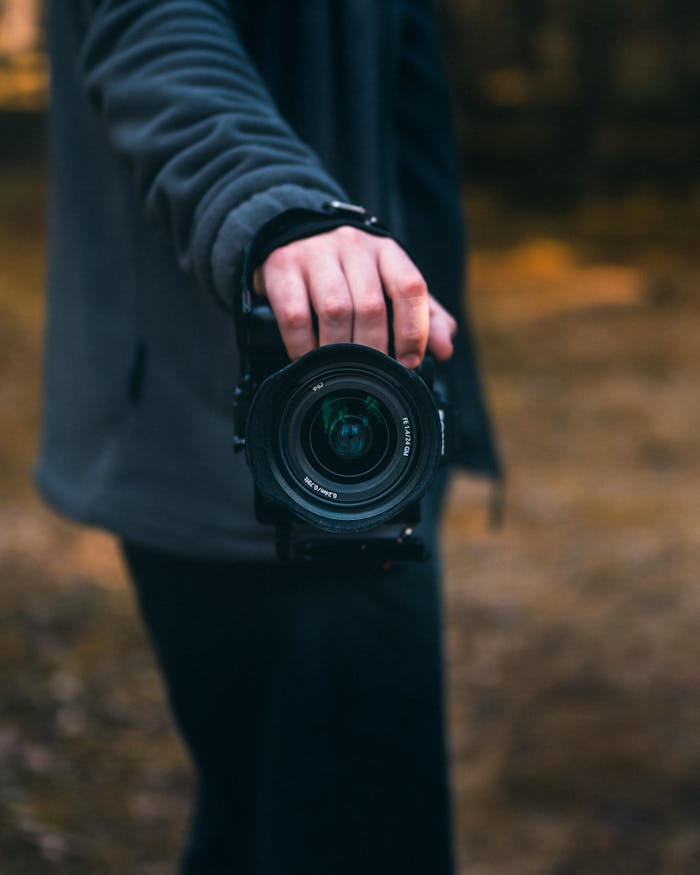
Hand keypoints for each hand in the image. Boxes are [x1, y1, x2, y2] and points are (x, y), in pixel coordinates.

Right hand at [253, 226, 456, 367]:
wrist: (293, 234)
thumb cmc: (349, 271)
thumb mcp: (389, 285)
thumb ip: (423, 316)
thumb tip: (444, 349)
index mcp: (387, 251)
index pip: (410, 287)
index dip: (414, 330)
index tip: (409, 361)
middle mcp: (354, 246)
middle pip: (371, 305)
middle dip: (374, 349)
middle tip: (372, 374)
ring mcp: (315, 253)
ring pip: (335, 310)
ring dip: (340, 350)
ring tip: (341, 370)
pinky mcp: (282, 266)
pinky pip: (295, 315)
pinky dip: (304, 346)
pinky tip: (309, 359)